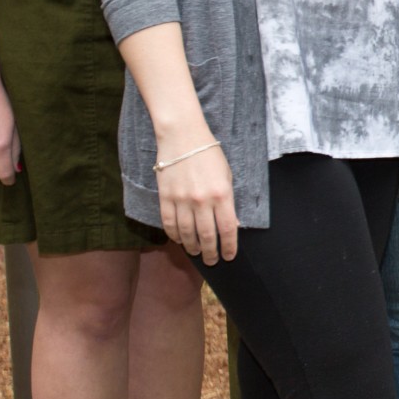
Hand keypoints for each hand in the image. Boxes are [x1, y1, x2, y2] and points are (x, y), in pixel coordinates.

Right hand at [154, 131, 239, 264]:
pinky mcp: (165, 197)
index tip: (229, 256)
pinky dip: (174, 235)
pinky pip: (169, 223)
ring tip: (196, 253)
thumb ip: (229, 201)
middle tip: (212, 261)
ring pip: (187, 233)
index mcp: (222, 194)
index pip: (228, 229)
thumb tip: (233, 225)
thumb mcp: (228, 176)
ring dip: (192, 247)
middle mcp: (202, 200)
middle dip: (211, 252)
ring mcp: (182, 200)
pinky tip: (179, 240)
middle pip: (208, 235)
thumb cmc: (209, 155)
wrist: (183, 137)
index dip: (230, 246)